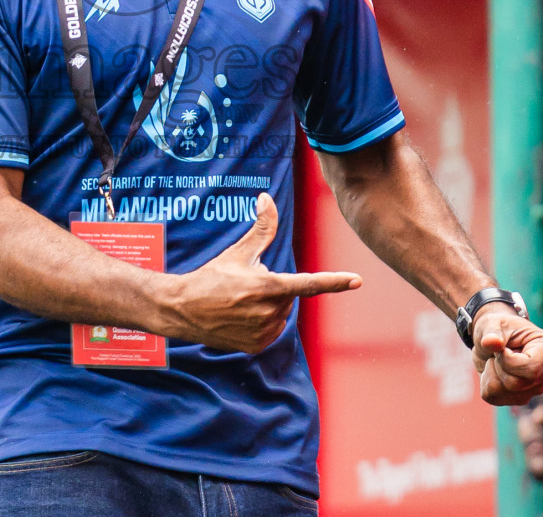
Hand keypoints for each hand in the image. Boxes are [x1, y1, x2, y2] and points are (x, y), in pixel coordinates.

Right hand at [166, 192, 361, 352]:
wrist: (184, 309)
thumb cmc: (212, 276)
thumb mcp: (239, 251)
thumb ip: (261, 227)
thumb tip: (267, 197)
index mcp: (269, 287)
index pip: (309, 284)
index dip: (335, 282)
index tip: (357, 281)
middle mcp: (269, 312)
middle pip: (289, 298)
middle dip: (274, 290)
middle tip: (246, 287)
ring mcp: (263, 332)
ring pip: (281, 315)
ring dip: (268, 307)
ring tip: (240, 302)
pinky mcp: (256, 346)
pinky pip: (271, 332)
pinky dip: (262, 323)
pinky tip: (240, 318)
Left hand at [472, 306, 542, 404]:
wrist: (492, 338)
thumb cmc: (497, 326)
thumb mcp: (491, 323)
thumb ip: (491, 332)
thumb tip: (491, 342)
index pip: (531, 370)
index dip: (507, 360)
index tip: (500, 347)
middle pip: (517, 384)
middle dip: (498, 366)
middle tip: (497, 352)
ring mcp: (537, 387)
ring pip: (506, 393)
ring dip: (491, 374)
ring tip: (497, 360)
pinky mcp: (522, 397)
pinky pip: (496, 398)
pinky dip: (486, 382)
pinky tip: (494, 370)